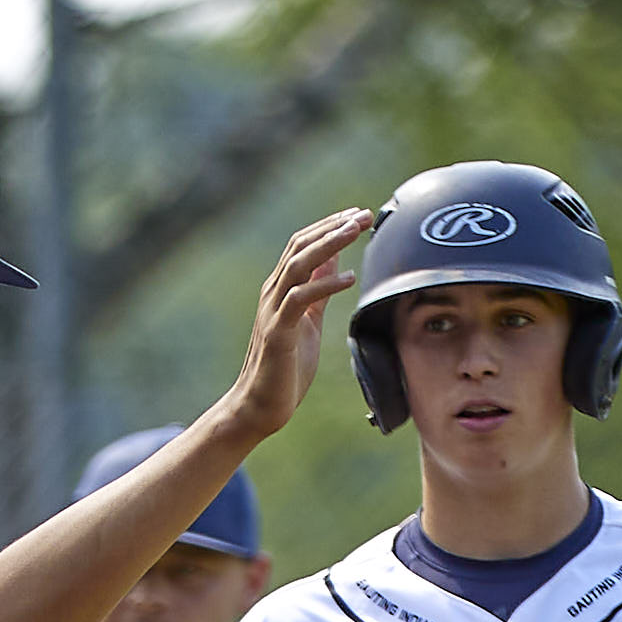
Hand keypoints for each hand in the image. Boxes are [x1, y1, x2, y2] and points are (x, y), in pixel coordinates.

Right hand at [213, 208, 379, 441]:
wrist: (259, 406)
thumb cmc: (285, 367)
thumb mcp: (309, 321)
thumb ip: (318, 291)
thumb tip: (334, 262)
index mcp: (280, 289)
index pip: (303, 244)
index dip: (329, 225)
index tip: (358, 214)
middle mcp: (272, 293)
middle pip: (300, 246)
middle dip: (333, 226)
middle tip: (363, 214)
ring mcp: (272, 311)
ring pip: (298, 264)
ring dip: (329, 244)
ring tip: (355, 231)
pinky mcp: (277, 332)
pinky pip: (299, 299)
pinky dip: (324, 285)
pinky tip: (349, 278)